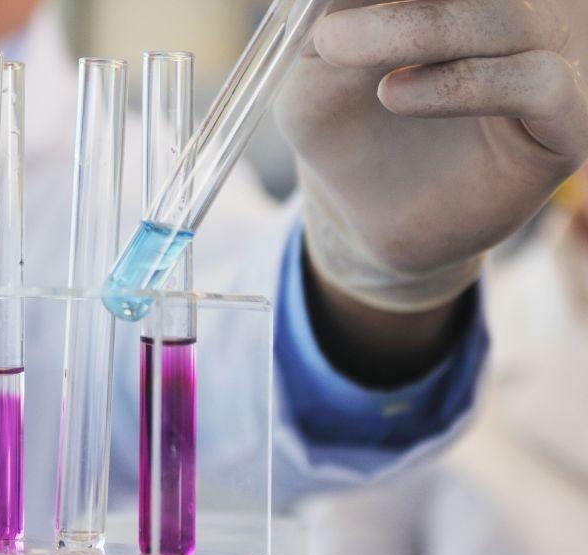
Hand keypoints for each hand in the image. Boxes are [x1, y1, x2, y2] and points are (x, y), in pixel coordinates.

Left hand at [278, 0, 587, 311]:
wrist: (359, 213)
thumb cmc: (342, 127)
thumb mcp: (314, 69)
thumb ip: (333, 16)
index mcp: (458, 1)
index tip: (332, 1)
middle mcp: (512, 15)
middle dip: (398, 2)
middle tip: (327, 24)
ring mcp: (543, 61)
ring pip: (507, 18)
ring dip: (418, 27)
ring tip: (337, 47)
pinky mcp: (561, 123)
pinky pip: (539, 83)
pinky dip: (464, 82)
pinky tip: (395, 94)